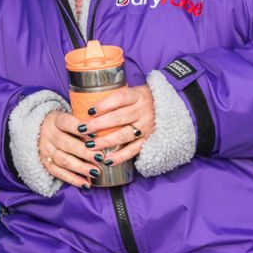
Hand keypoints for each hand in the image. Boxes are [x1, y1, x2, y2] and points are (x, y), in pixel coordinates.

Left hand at [39, 85, 154, 187]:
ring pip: (124, 135)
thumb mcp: (133, 92)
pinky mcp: (148, 140)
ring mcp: (146, 127)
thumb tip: (88, 104)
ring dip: (105, 141)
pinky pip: (133, 150)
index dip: (104, 105)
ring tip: (90, 146)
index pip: (119, 98)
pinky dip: (120, 156)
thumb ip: (116, 98)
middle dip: (98, 124)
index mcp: (138, 95)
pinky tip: (107, 160)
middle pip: (118, 118)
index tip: (89, 111)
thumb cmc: (142, 99)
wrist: (169, 108)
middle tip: (82, 129)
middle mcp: (143, 111)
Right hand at [39, 110, 101, 187]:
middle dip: (85, 152)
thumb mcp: (71, 118)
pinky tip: (86, 183)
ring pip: (63, 160)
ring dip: (81, 167)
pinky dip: (74, 179)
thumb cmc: (64, 126)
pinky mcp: (46, 164)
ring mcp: (46, 150)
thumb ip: (85, 126)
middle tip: (100, 158)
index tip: (95, 135)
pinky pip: (59, 174)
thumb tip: (104, 137)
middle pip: (66, 144)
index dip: (79, 129)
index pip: (66, 123)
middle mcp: (48, 135)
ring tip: (96, 172)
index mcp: (55, 120)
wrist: (40, 132)